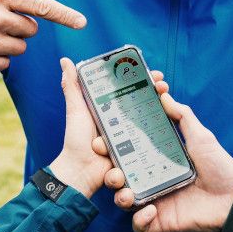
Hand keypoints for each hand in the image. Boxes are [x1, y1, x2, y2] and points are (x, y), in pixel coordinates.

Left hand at [49, 58, 166, 198]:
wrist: (81, 171)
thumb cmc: (76, 139)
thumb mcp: (76, 110)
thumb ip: (72, 87)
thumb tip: (65, 60)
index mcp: (110, 107)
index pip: (131, 88)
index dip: (144, 79)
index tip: (156, 74)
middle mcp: (122, 119)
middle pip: (145, 102)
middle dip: (157, 93)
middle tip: (164, 87)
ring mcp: (130, 135)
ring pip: (151, 120)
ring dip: (162, 111)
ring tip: (167, 102)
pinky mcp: (136, 150)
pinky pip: (149, 141)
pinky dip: (158, 134)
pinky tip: (166, 124)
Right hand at [105, 86, 232, 231]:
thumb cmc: (219, 165)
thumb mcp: (200, 135)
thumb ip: (181, 116)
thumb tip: (164, 94)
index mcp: (155, 158)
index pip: (126, 152)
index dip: (111, 146)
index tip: (102, 138)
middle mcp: (151, 178)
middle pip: (118, 176)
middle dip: (108, 173)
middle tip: (112, 169)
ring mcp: (154, 200)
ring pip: (123, 200)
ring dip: (119, 196)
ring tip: (126, 191)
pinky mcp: (160, 221)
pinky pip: (140, 225)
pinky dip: (140, 219)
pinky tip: (151, 210)